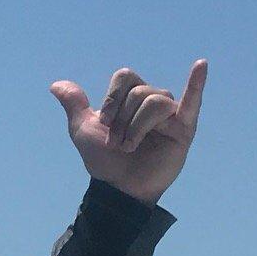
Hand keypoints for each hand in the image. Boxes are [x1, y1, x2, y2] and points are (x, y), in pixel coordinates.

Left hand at [51, 60, 205, 204]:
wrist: (117, 189)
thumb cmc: (104, 161)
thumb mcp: (83, 130)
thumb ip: (74, 105)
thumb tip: (55, 85)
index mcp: (131, 97)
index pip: (125, 77)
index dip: (112, 98)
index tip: (104, 122)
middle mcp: (152, 101)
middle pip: (139, 91)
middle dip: (122, 119)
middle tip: (118, 143)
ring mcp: (170, 114)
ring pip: (155, 101)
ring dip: (136, 127)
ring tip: (130, 147)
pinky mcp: (184, 129)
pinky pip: (193, 101)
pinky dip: (197, 84)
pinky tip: (201, 66)